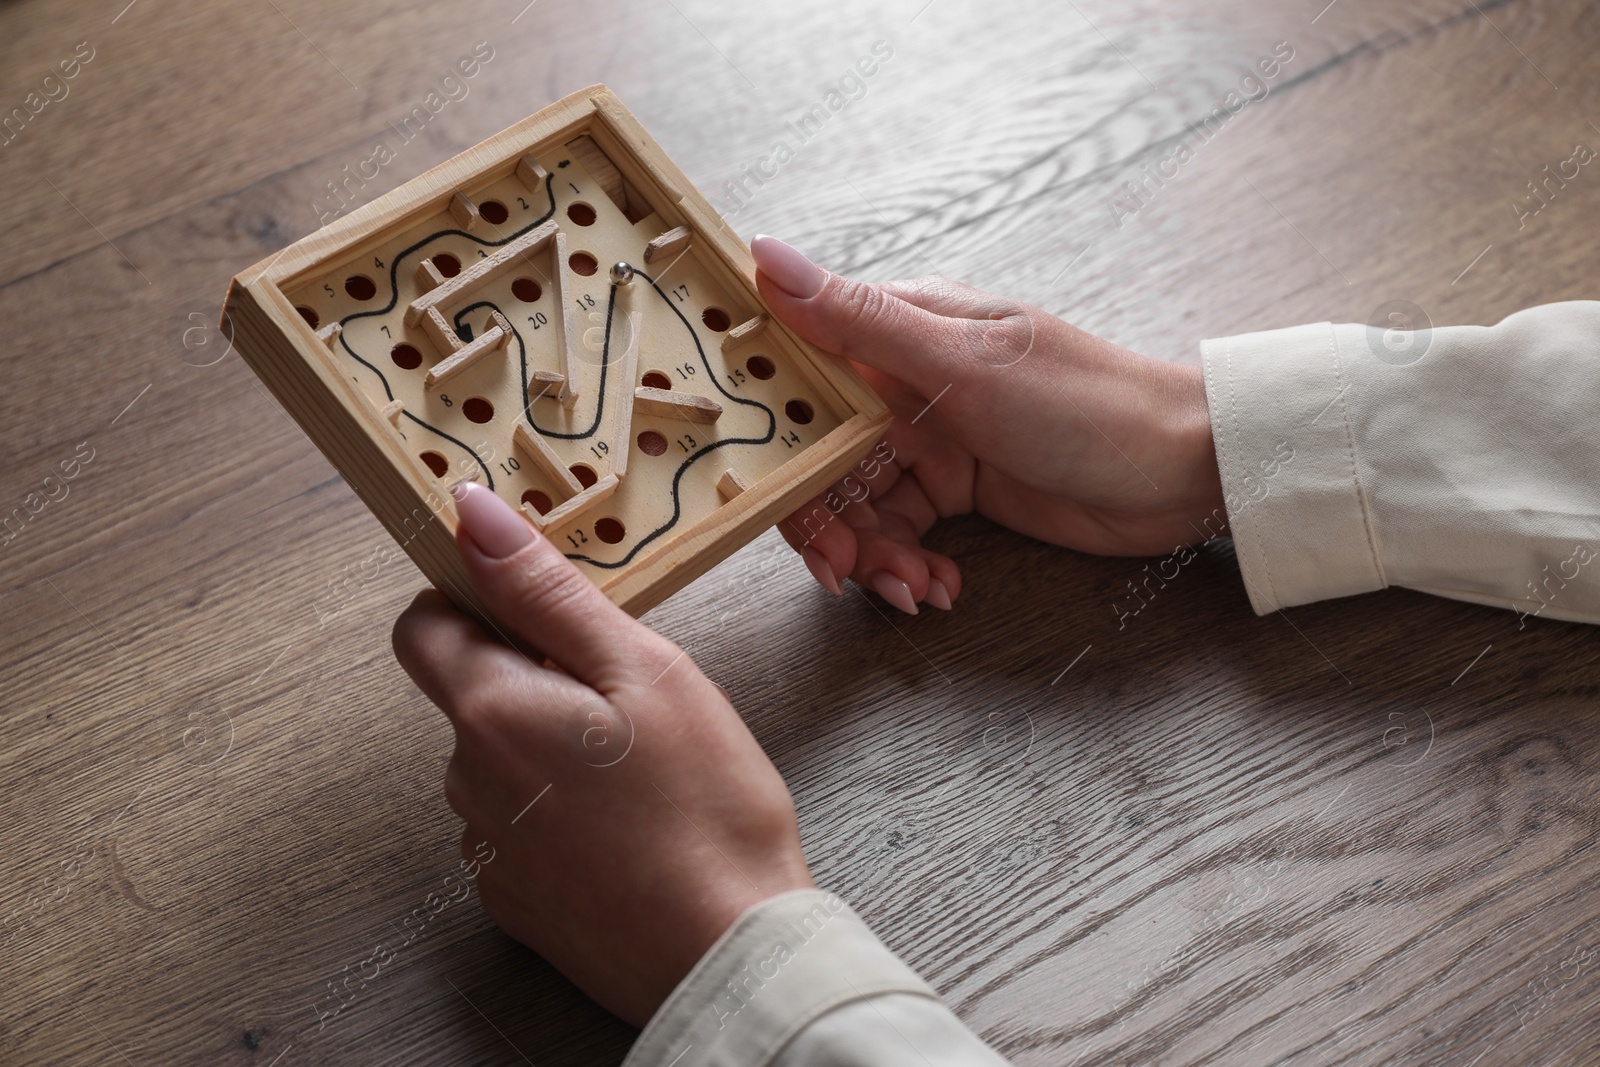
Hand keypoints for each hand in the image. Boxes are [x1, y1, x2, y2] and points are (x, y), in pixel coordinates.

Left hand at [391, 483, 812, 1025]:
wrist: (729, 955)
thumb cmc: (704, 811)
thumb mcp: (643, 671)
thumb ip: (546, 591)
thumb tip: (472, 515)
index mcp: (490, 712)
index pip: (422, 624)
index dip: (478, 602)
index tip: (546, 611)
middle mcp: (467, 781)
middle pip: (472, 692)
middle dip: (535, 677)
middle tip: (627, 699)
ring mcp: (487, 849)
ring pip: (502, 759)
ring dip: (551, 746)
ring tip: (641, 770)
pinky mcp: (514, 900)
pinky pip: (521, 825)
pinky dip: (562, 812)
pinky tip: (629, 826)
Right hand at [751, 235, 1224, 612]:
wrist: (1184, 471)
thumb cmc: (1086, 402)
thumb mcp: (963, 364)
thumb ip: (859, 320)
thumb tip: (764, 255)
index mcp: (897, 329)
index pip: (799, 375)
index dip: (771, 436)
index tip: (764, 491)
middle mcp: (904, 380)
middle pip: (820, 455)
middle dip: (827, 521)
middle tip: (846, 571)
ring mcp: (931, 436)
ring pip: (858, 503)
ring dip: (874, 555)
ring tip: (913, 588)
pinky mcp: (958, 486)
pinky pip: (902, 530)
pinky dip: (910, 564)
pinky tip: (940, 585)